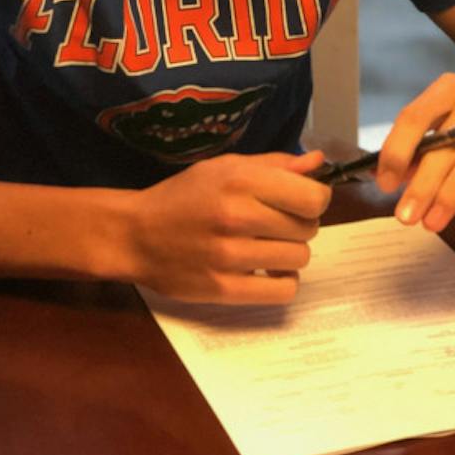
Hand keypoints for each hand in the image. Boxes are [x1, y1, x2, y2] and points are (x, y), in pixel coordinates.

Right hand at [127, 150, 331, 303]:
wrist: (136, 234)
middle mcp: (237, 216)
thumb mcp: (224, 167)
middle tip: (273, 224)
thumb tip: (319, 162)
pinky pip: (282, 291)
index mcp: (240, 181)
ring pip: (299, 259)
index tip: (297, 201)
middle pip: (308, 229)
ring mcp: (230, 256)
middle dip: (298, 226)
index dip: (313, 199)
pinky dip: (281, 282)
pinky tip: (264, 271)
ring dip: (288, 254)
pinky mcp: (224, 289)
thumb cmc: (183, 196)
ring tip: (265, 247)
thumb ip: (273, 165)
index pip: (313, 197)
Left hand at [375, 74, 454, 230]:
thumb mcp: (450, 143)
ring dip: (451, 193)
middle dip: (422, 182)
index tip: (386, 183)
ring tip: (434, 221)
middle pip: (446, 140)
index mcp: (451, 89)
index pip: (416, 115)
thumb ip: (419, 155)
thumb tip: (382, 175)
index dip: (396, 151)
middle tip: (407, 214)